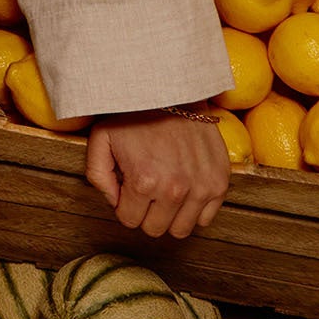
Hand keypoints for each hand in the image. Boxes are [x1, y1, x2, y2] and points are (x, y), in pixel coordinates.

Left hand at [84, 111, 231, 238]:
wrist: (173, 89)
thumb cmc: (135, 113)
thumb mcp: (101, 139)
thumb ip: (98, 176)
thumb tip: (114, 201)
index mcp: (144, 182)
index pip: (130, 220)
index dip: (126, 203)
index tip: (130, 183)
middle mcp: (175, 189)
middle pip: (155, 229)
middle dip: (147, 211)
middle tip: (148, 184)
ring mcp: (201, 186)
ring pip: (181, 229)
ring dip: (171, 213)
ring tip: (167, 186)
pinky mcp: (220, 181)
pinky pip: (207, 218)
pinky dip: (195, 208)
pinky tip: (186, 187)